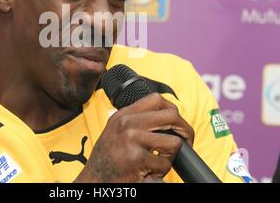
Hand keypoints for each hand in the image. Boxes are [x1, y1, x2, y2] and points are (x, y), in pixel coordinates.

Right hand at [74, 93, 193, 182]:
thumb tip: (167, 117)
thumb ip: (135, 120)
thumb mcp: (115, 130)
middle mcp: (127, 123)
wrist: (94, 180)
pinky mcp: (137, 159)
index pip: (157, 99)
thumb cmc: (107, 158)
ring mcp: (132, 140)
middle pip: (171, 116)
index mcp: (123, 114)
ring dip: (170, 155)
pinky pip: (164, 164)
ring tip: (159, 161)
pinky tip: (149, 171)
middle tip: (186, 142)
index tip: (176, 123)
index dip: (172, 110)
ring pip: (173, 142)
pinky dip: (160, 171)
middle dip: (184, 130)